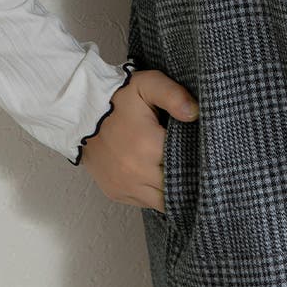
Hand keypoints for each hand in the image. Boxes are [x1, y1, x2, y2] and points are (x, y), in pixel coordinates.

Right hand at [81, 69, 199, 213]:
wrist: (80, 111)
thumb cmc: (118, 96)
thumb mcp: (148, 84)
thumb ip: (174, 95)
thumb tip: (196, 114)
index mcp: (149, 147)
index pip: (187, 165)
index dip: (199, 161)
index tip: (206, 154)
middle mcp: (137, 173)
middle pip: (176, 188)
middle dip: (188, 179)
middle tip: (197, 165)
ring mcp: (125, 187)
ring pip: (161, 202)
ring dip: (171, 189)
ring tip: (180, 171)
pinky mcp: (116, 193)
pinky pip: (145, 202)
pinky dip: (154, 193)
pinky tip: (159, 176)